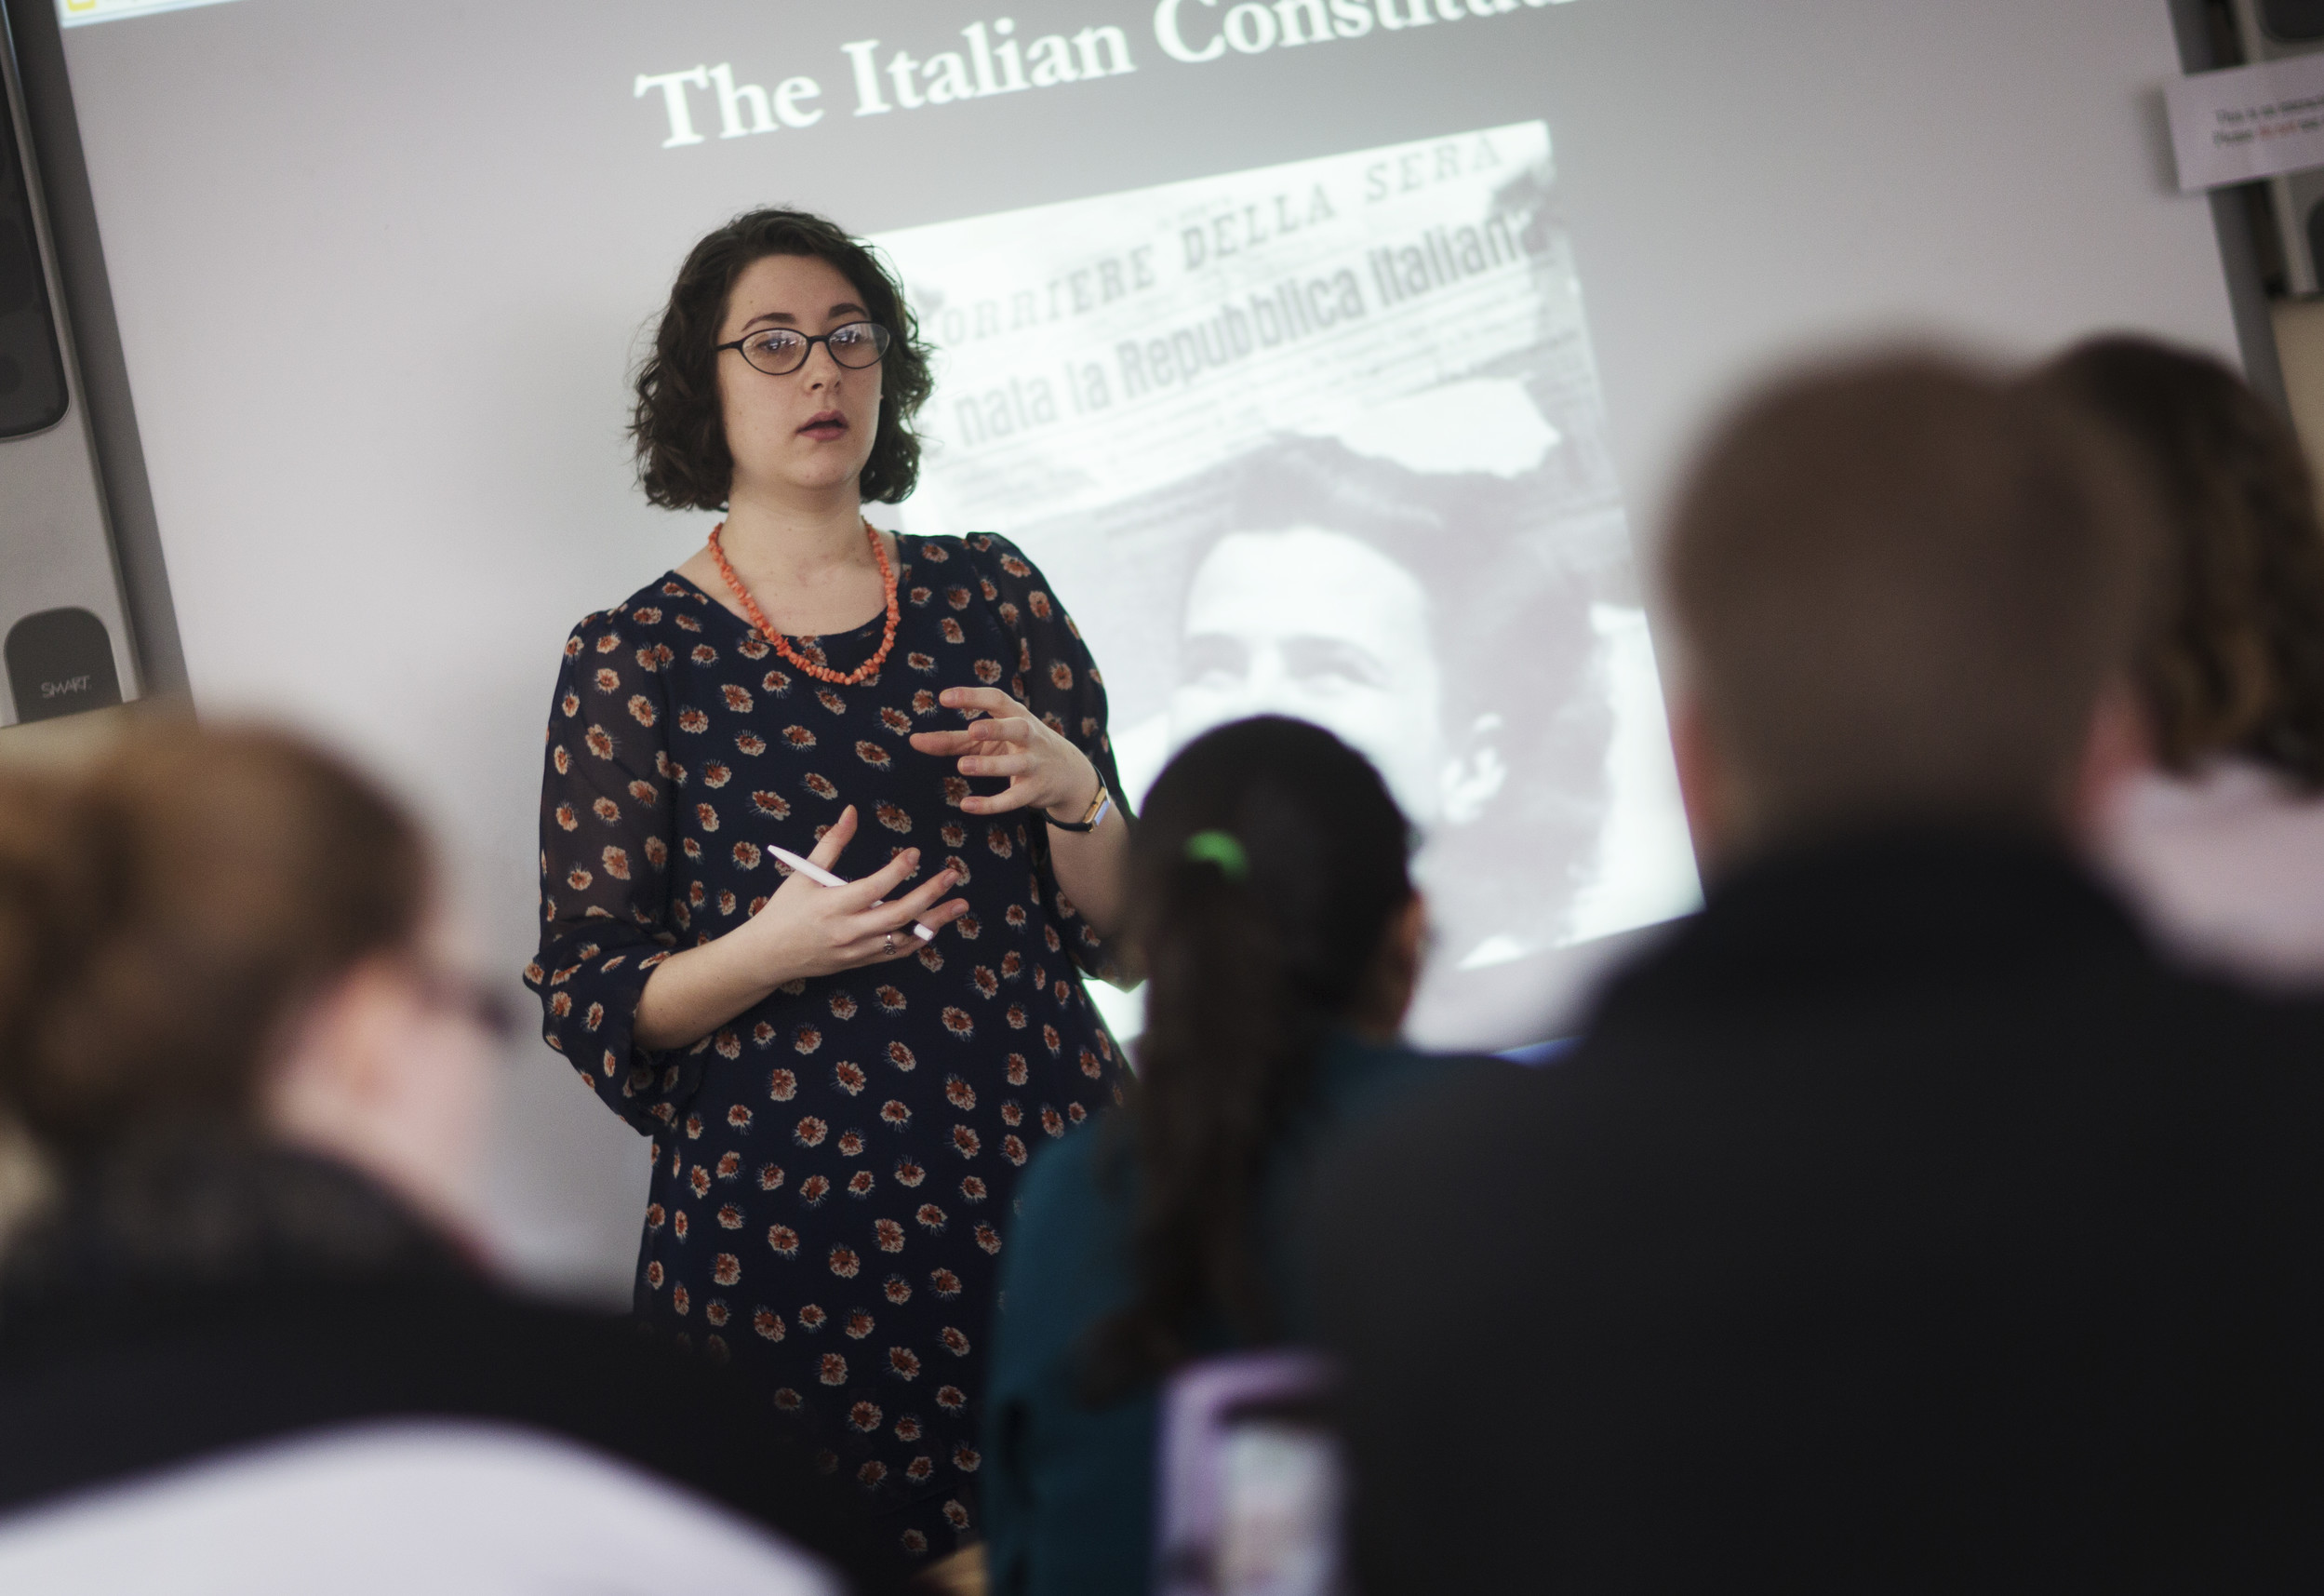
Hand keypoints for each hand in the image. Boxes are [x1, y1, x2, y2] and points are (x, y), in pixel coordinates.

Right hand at [737, 805, 967, 979]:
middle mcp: (848, 931)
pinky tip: (936, 924)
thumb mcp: (803, 873)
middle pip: (898, 914)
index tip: (915, 852)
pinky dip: (919, 938)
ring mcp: (858, 950)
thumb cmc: (785, 910)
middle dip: (930, 895)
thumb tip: (851, 811)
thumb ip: (832, 843)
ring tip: (959, 904)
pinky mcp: (862, 961)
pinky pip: (898, 952)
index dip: (897, 871)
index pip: (873, 888)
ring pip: (905, 938)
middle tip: (952, 875)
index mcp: (832, 906)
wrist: (769, 955)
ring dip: (935, 921)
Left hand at [909, 686, 1099, 818]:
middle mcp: (1030, 736)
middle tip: (971, 730)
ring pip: (1015, 764)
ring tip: (962, 766)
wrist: (1069, 774)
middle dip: (996, 729)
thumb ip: (953, 739)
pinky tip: (967, 805)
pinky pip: (1013, 799)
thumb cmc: (1019, 747)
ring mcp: (1035, 764)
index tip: (944, 698)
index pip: (997, 700)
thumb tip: (914, 741)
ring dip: (990, 765)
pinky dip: (991, 804)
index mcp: (1017, 715)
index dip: (972, 697)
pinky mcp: (1035, 791)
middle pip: (1017, 728)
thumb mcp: (989, 739)